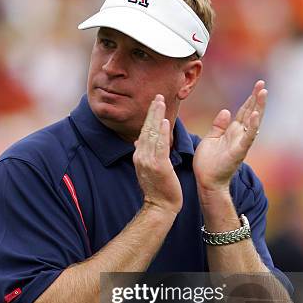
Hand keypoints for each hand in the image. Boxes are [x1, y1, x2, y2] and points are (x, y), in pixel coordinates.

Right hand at [133, 94, 182, 215]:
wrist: (159, 206)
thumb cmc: (157, 189)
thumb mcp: (147, 169)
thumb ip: (143, 153)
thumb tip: (137, 140)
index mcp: (139, 156)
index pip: (144, 132)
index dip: (149, 116)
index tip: (154, 103)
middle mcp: (141, 156)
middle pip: (147, 129)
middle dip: (152, 111)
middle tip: (158, 95)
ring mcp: (149, 161)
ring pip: (153, 134)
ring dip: (157, 117)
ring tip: (161, 102)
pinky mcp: (159, 166)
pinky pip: (160, 146)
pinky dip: (163, 133)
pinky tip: (165, 122)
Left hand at [193, 80, 266, 195]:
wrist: (206, 182)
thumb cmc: (208, 163)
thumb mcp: (210, 139)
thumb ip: (218, 126)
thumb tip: (226, 111)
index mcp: (232, 131)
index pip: (243, 111)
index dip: (250, 99)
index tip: (257, 85)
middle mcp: (239, 135)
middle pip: (250, 113)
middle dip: (257, 98)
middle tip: (262, 84)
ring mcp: (241, 143)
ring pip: (253, 122)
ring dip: (258, 108)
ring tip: (263, 93)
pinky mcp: (239, 151)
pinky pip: (247, 137)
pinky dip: (252, 126)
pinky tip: (255, 115)